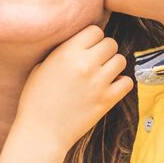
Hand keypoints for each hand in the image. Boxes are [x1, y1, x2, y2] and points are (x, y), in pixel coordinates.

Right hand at [16, 24, 132, 150]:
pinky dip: (121, 83)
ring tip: (103, 74)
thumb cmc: (36, 100)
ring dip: (113, 65)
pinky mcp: (107, 100)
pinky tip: (110, 87)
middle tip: (96, 62)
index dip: (92, 38)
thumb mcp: (41, 67)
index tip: (88, 48)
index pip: (95, 30)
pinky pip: (127, 82)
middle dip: (104, 50)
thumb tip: (78, 43)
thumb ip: (61, 51)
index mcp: (67, 52)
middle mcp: (85, 63)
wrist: (41, 132)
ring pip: (121, 60)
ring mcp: (99, 82)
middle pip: (111, 43)